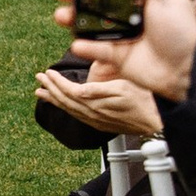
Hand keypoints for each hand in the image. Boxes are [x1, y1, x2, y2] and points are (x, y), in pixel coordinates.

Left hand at [36, 61, 159, 137]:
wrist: (157, 121)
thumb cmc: (145, 101)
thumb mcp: (123, 89)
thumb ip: (99, 90)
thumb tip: (78, 90)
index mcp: (97, 103)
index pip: (69, 92)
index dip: (56, 82)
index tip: (47, 72)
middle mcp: (93, 114)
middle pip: (65, 101)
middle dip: (50, 89)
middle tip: (38, 80)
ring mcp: (96, 120)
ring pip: (69, 109)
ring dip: (55, 100)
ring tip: (42, 93)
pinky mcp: (101, 123)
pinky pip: (77, 115)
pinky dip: (66, 108)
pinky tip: (63, 105)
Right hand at [49, 0, 195, 102]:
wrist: (184, 71)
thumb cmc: (182, 32)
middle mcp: (126, 13)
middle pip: (95, 0)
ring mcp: (118, 34)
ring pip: (89, 24)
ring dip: (72, 19)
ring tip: (61, 15)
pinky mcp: (114, 55)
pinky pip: (95, 49)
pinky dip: (85, 47)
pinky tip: (78, 44)